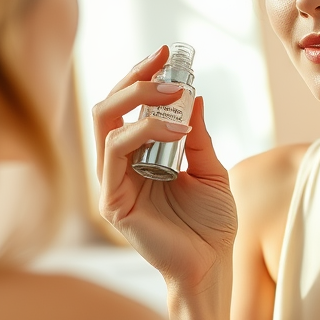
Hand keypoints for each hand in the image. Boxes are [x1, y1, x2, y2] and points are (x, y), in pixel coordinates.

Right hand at [92, 46, 236, 290]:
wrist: (212, 266)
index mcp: (138, 156)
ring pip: (107, 123)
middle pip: (109, 107)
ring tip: (175, 91)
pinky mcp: (112, 201)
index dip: (143, 76)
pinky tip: (175, 128)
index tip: (168, 54)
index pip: (128, 106)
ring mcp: (112, 182)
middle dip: (136, 78)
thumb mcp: (210, 170)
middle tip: (166, 62)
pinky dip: (144, 131)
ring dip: (141, 99)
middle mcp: (119, 166)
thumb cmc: (210, 224)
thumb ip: (197, 136)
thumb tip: (193, 93)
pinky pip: (116, 153)